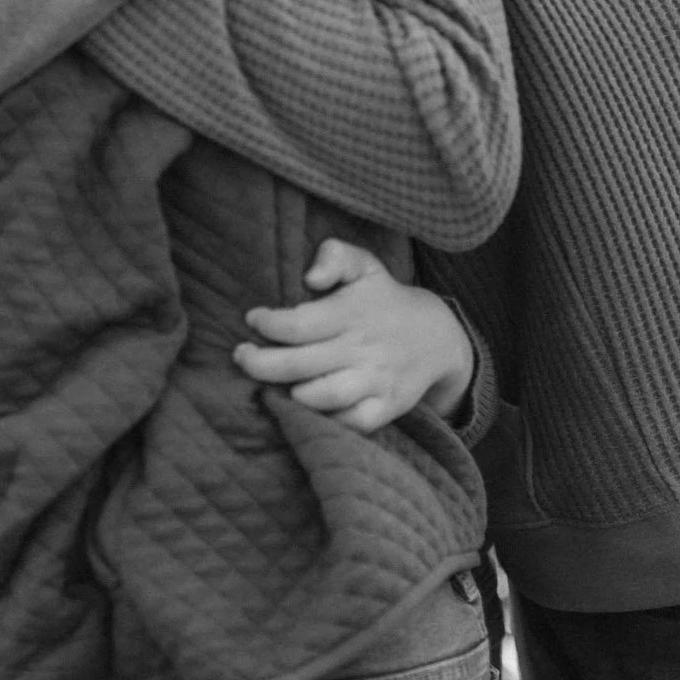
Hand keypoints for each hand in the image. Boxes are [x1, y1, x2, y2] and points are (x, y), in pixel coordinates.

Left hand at [233, 238, 474, 430]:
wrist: (438, 337)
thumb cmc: (383, 297)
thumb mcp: (364, 264)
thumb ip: (335, 256)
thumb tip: (310, 278)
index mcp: (350, 313)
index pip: (298, 324)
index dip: (267, 324)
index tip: (252, 319)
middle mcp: (361, 348)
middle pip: (299, 364)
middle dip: (259, 364)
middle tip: (241, 356)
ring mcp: (375, 381)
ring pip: (324, 397)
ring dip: (290, 394)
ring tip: (269, 385)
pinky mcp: (386, 407)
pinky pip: (351, 423)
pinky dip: (324, 420)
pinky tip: (302, 408)